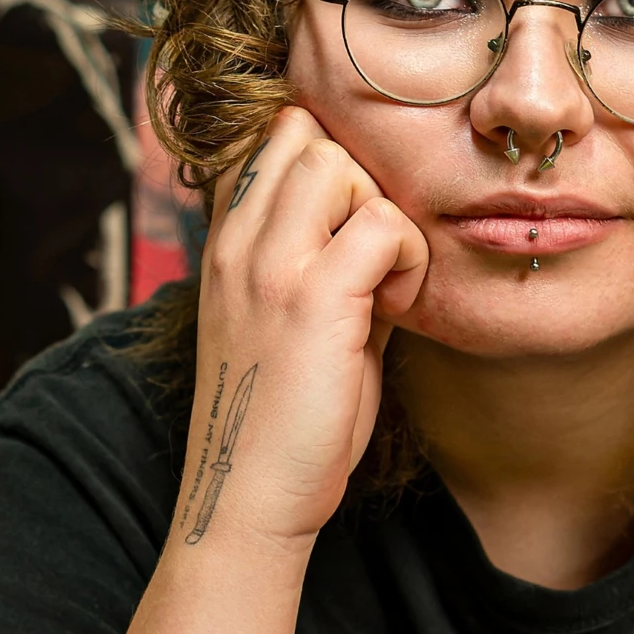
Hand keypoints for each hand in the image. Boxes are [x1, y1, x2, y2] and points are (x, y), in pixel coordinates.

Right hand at [172, 107, 427, 551]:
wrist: (249, 498)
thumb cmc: (283, 420)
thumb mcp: (292, 322)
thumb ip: (327, 264)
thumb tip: (384, 229)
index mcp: (226, 246)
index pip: (274, 140)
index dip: (332, 168)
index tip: (355, 234)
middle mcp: (237, 243)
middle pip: (307, 135)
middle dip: (361, 183)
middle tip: (375, 259)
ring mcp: (269, 265)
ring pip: (339, 163)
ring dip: (382, 213)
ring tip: (385, 285)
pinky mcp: (313, 297)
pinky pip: (383, 223)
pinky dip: (407, 258)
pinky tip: (397, 311)